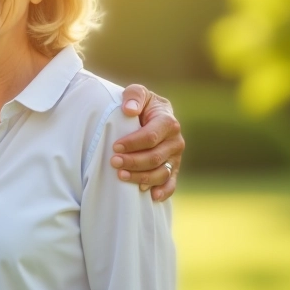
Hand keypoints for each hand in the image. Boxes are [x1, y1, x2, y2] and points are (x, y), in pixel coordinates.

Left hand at [110, 84, 183, 201]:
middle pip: (155, 157)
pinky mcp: (173, 169)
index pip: (151, 136)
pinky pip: (171, 184)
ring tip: (121, 176)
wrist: (151, 116)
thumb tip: (129, 110)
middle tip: (113, 162)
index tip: (115, 147)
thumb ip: (134, 95)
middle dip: (133, 161)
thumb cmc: (140, 105)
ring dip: (141, 178)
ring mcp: (176, 157)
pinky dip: (163, 192)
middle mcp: (176, 141)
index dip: (132, 143)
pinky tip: (150, 196)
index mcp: (168, 121)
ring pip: (161, 173)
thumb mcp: (137, 93)